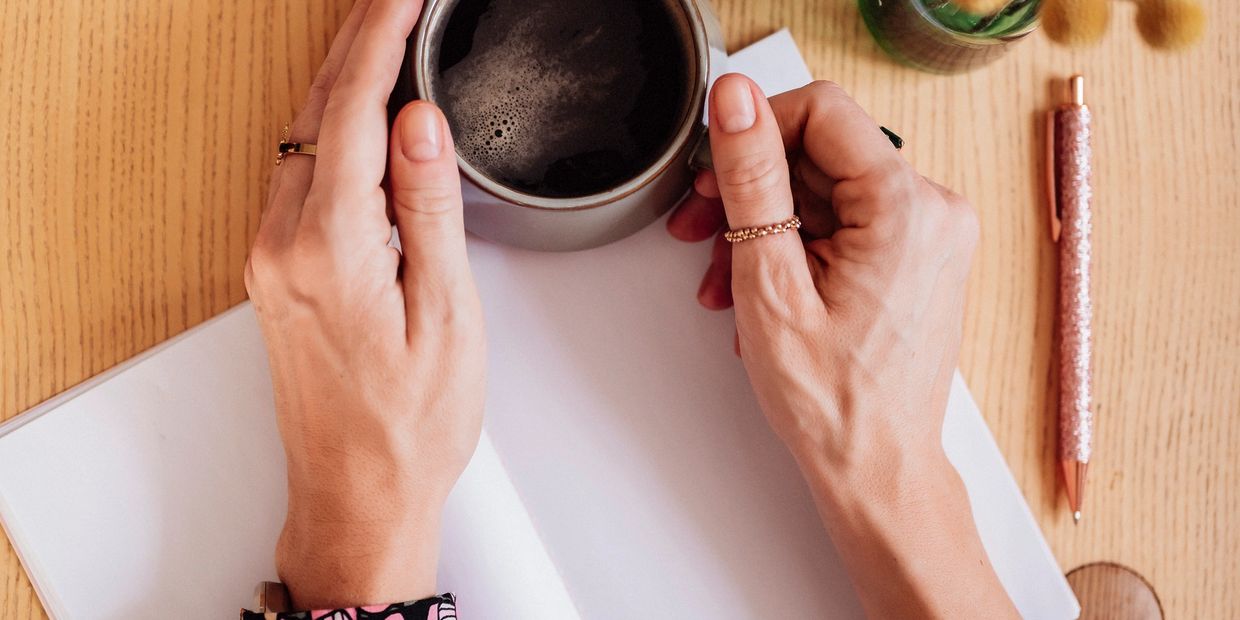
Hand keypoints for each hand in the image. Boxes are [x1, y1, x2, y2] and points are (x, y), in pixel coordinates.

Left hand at [245, 0, 483, 608]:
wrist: (359, 491)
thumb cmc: (410, 424)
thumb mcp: (446, 316)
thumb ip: (427, 211)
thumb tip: (420, 125)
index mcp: (329, 250)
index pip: (350, 112)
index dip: (379, 40)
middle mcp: (283, 245)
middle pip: (315, 111)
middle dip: (358, 43)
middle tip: (398, 2)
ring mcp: (271, 257)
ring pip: (303, 137)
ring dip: (342, 80)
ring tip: (386, 38)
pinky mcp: (277, 270)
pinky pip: (298, 172)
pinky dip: (330, 126)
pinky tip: (358, 116)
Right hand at [669, 76, 1016, 616]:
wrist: (877, 469)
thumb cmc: (834, 402)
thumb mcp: (771, 283)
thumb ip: (753, 181)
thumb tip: (737, 103)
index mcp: (908, 207)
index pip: (821, 111)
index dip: (755, 130)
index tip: (714, 166)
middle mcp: (934, 210)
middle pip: (820, 152)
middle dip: (751, 190)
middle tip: (700, 228)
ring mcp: (930, 234)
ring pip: (826, 190)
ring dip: (764, 225)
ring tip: (722, 278)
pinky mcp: (917, 256)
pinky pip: (846, 222)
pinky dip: (796, 246)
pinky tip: (758, 288)